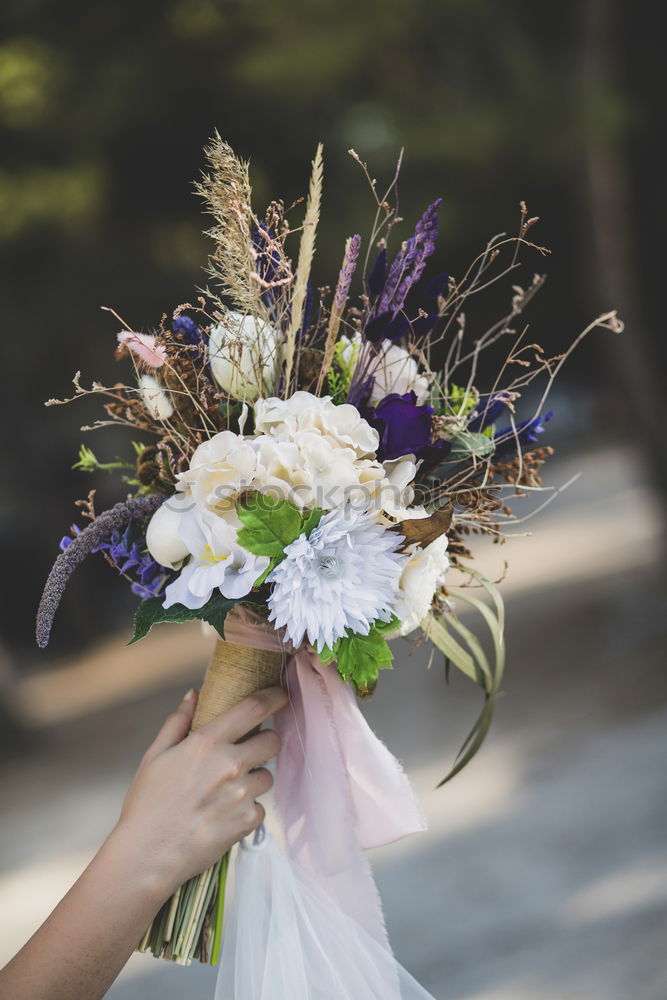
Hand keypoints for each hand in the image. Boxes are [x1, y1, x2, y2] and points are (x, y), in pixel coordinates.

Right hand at [108, 685, 287, 898]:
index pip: (253, 708)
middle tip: (249, 751)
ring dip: (255, 779)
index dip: (273, 697)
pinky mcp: (247, 821)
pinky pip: (261, 807)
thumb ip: (177, 722)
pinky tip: (224, 815)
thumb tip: (193, 695)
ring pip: (267, 776)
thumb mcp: (155, 756)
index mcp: (207, 743)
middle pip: (273, 741)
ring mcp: (242, 795)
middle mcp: (229, 765)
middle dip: (265, 742)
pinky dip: (248, 810)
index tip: (280, 695)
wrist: (147, 856)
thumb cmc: (147, 805)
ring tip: (227, 791)